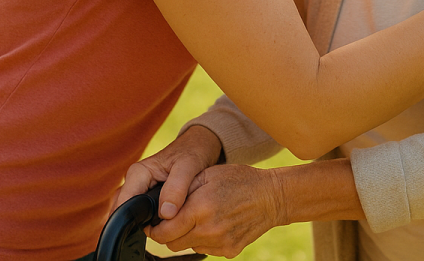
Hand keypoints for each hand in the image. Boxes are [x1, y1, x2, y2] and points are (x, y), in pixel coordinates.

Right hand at [114, 125, 222, 220]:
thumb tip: (165, 214)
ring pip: (132, 214)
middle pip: (125, 211)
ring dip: (144, 224)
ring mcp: (139, 189)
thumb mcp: (189, 165)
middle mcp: (135, 181)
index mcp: (139, 172)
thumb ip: (177, 187)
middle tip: (160, 231)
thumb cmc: (194, 151)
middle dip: (138, 224)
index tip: (151, 230)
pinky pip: (141, 213)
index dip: (134, 220)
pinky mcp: (146, 195)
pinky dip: (149, 221)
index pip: (124, 203)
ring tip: (163, 228)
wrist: (200, 144)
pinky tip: (162, 226)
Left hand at [149, 163, 284, 257]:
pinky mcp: (229, 251)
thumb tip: (161, 208)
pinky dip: (204, 239)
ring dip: (187, 235)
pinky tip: (215, 223)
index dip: (154, 229)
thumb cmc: (240, 180)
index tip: (152, 224)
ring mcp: (220, 243)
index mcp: (201, 208)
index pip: (164, 231)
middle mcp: (209, 229)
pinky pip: (205, 249)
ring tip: (200, 216)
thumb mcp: (209, 173)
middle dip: (168, 233)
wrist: (271, 196)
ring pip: (188, 247)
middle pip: (173, 244)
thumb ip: (182, 190)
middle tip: (174, 219)